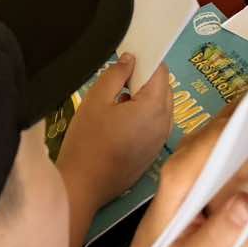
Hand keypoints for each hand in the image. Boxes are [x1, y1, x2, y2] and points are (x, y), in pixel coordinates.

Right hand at [61, 53, 174, 207]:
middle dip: (147, 80)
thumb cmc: (87, 141)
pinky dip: (144, 118)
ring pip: (161, 109)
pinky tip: (120, 124)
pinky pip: (155, 126)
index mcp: (155, 107)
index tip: (128, 59)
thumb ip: (116, 74)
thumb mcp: (96, 99)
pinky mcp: (152, 155)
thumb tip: (130, 60)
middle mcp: (165, 124)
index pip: (161, 72)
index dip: (146, 60)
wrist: (82, 187)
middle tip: (120, 81)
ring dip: (146, 99)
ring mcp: (160, 142)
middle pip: (164, 90)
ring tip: (117, 103)